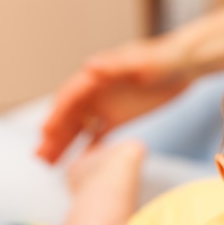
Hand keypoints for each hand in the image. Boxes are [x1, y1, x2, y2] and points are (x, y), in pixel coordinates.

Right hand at [38, 36, 191, 163]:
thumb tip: (89, 66)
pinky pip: (98, 135)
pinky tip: (79, 165)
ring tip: (48, 164)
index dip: (57, 113)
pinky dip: (89, 149)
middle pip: (70, 115)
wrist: (184, 65)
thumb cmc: (164, 59)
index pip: (71, 95)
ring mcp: (106, 105)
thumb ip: (116, 65)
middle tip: (39, 157)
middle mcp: (97, 91)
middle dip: (54, 135)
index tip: (45, 131)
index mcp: (98, 76)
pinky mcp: (118, 116)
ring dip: (64, 144)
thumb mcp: (143, 61)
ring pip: (79, 127)